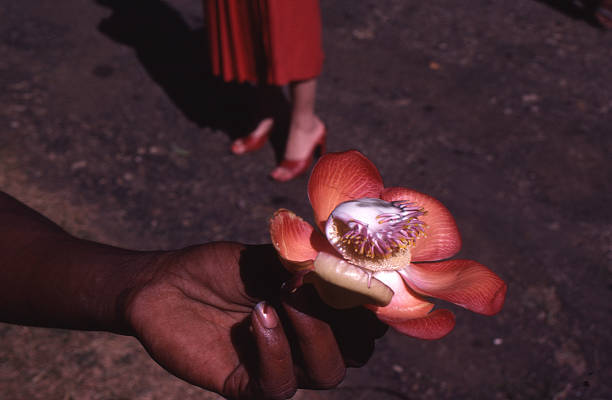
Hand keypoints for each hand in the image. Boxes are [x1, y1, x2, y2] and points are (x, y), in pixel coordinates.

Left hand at [124, 242, 386, 399]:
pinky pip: (280, 383)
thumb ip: (309, 265)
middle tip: (325, 284)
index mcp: (317, 314)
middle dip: (349, 319)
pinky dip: (276, 346)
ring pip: (329, 372)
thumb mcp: (269, 259)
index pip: (366, 321)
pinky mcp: (247, 385)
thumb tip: (351, 259)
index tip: (365, 274)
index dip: (374, 303)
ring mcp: (280, 366)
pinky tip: (259, 315)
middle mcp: (305, 344)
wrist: (163, 284)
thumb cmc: (218, 268)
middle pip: (358, 352)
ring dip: (314, 331)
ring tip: (284, 296)